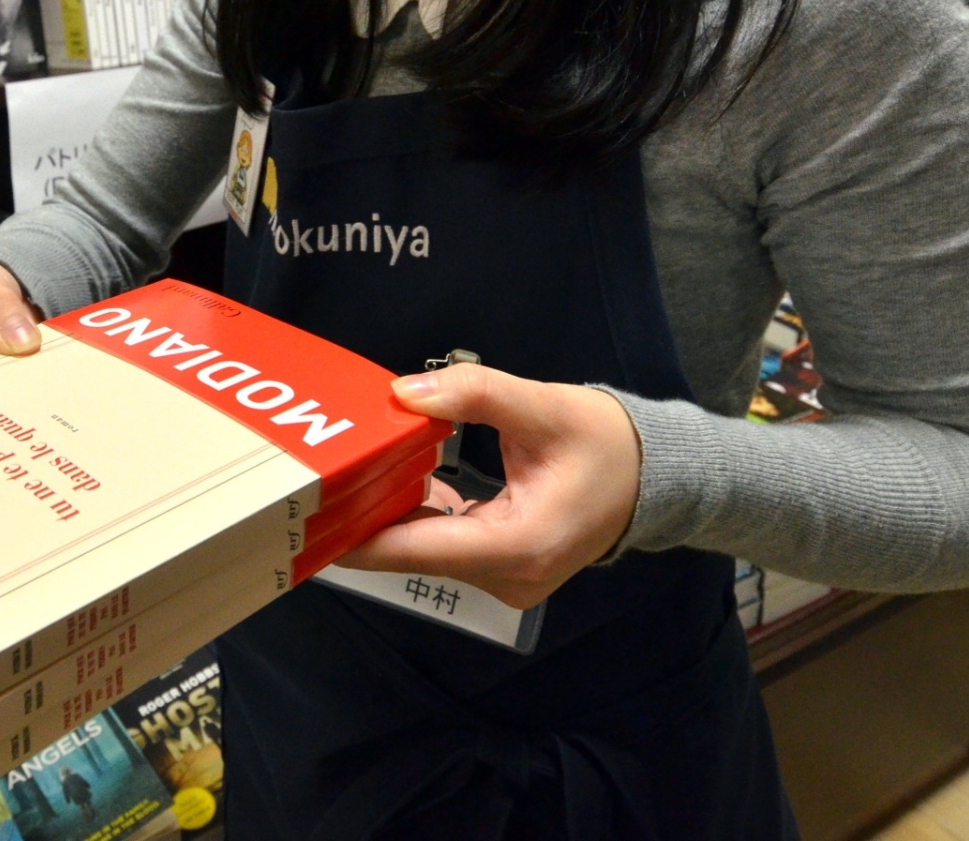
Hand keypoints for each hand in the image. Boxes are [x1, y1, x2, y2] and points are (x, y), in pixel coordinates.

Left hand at [337, 363, 642, 608]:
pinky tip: (390, 477)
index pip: (419, 549)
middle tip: (315, 478)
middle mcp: (509, 577)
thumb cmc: (606, 442)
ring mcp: (506, 577)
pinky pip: (445, 542)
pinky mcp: (503, 565)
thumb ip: (473, 395)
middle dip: (366, 515)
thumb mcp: (542, 407)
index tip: (312, 515)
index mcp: (520, 547)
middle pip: (415, 552)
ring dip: (389, 512)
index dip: (360, 535)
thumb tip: (404, 391)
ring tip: (340, 472)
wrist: (656, 475)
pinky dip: (418, 513)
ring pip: (427, 548)